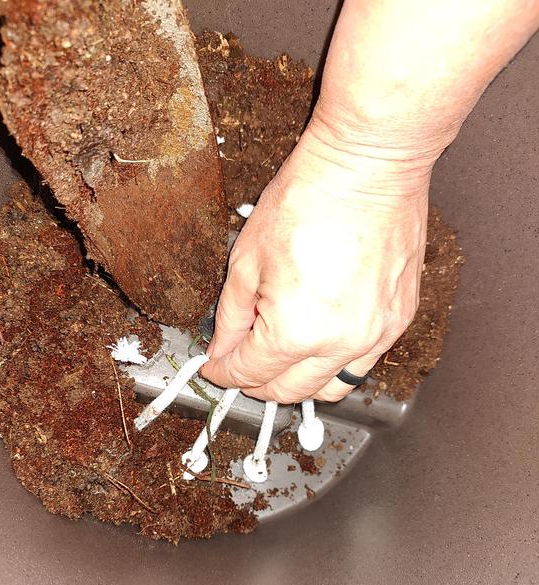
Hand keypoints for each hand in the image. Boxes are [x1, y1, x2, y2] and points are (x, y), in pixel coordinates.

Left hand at [200, 117, 432, 403]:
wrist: (370, 165)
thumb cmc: (310, 197)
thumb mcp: (248, 257)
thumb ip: (232, 313)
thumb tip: (223, 346)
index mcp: (296, 330)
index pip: (250, 372)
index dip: (223, 373)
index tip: (214, 368)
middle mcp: (341, 344)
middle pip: (289, 391)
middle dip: (256, 384)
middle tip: (240, 367)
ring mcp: (376, 336)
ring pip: (331, 388)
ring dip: (299, 383)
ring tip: (280, 362)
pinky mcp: (400, 321)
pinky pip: (363, 363)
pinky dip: (335, 364)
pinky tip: (319, 343)